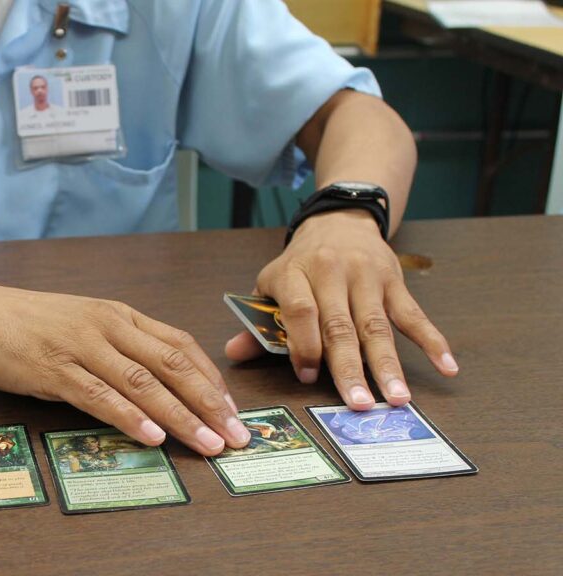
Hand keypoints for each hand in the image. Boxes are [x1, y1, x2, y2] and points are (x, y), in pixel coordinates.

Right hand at [0, 274, 250, 455]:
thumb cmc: (25, 321)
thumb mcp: (81, 325)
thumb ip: (116, 348)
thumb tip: (155, 386)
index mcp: (118, 315)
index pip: (179, 345)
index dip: (210, 379)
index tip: (232, 409)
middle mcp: (107, 326)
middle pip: (172, 365)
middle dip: (210, 402)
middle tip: (237, 434)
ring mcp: (80, 346)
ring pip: (143, 383)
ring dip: (181, 416)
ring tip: (208, 443)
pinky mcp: (52, 368)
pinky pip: (99, 395)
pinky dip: (130, 417)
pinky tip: (152, 436)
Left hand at [225, 210, 457, 409]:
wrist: (338, 221)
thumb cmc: (301, 264)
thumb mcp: (271, 284)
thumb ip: (257, 322)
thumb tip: (234, 353)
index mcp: (295, 274)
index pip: (301, 311)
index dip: (304, 346)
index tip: (307, 378)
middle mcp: (332, 273)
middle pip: (341, 325)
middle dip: (350, 367)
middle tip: (359, 403)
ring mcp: (367, 277)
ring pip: (377, 326)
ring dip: (388, 364)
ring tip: (397, 398)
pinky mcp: (395, 282)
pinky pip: (414, 314)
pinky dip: (433, 341)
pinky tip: (447, 366)